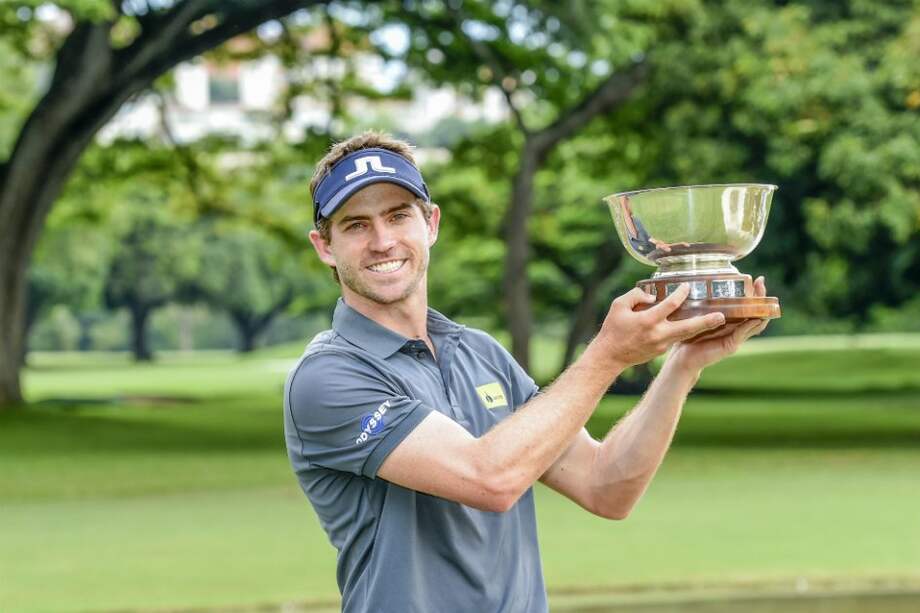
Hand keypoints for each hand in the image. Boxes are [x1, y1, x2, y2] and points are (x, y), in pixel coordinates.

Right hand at [594, 283, 725, 368]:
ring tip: (716, 321)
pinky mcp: (660, 351)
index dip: (681, 294)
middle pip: (688, 327)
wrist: (610, 356)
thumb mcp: (618, 305)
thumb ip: (636, 295)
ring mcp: (661, 345)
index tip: (688, 286)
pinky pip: (676, 338)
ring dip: (701, 328)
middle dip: (706, 322)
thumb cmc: (613, 329)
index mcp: (648, 321)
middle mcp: (658, 334)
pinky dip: (686, 331)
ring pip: (685, 334)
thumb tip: (653, 296)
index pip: (670, 305)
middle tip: (722, 316)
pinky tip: (694, 326)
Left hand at [667, 276, 770, 373]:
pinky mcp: (730, 345)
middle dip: (761, 298)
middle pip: (756, 313)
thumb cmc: (689, 335)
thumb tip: (697, 283)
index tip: (757, 280)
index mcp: (731, 321)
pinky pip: (743, 333)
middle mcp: (736, 329)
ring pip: (755, 323)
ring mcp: (736, 338)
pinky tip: (754, 318)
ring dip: (760, 311)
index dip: (755, 295)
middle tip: (761, 282)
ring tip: (762, 298)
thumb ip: (704, 306)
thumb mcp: (699, 316)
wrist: (684, 357)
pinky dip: (750, 325)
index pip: (748, 306)